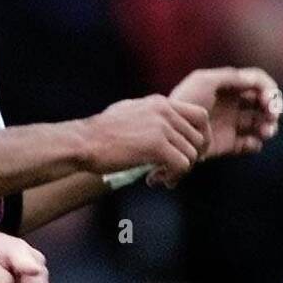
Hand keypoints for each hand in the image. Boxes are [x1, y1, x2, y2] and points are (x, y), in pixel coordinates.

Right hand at [79, 94, 209, 185]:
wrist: (81, 143)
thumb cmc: (98, 134)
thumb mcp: (127, 113)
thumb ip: (149, 115)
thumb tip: (162, 126)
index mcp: (159, 102)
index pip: (200, 115)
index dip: (200, 137)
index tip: (190, 153)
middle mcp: (164, 111)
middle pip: (199, 138)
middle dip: (190, 158)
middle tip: (171, 171)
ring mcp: (161, 128)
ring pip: (192, 154)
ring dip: (179, 171)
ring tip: (159, 178)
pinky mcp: (156, 146)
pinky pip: (182, 165)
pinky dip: (173, 177)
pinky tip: (154, 180)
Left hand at [168, 67, 282, 160]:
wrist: (170, 130)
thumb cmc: (185, 101)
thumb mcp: (204, 81)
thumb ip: (231, 76)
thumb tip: (255, 80)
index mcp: (228, 87)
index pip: (258, 84)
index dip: (269, 90)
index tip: (269, 100)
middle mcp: (231, 105)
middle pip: (264, 104)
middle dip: (273, 108)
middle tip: (272, 115)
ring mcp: (230, 124)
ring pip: (261, 124)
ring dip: (269, 127)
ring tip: (265, 131)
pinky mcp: (226, 144)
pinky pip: (249, 144)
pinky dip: (255, 143)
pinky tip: (250, 142)